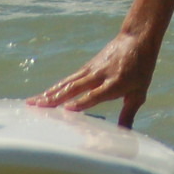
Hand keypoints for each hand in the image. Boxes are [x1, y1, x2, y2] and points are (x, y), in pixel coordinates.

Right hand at [29, 30, 159, 127]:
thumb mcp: (139, 93)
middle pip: (75, 88)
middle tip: (38, 107)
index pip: (96, 94)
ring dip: (49, 93)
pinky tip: (44, 95)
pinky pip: (69, 79)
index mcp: (115, 83)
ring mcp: (91, 70)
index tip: (68, 109)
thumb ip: (128, 113)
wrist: (136, 39)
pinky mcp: (86, 67)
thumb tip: (124, 134)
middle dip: (55, 98)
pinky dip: (55, 87)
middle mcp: (100, 76)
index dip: (82, 102)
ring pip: (67, 83)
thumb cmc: (141, 68)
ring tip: (32, 102)